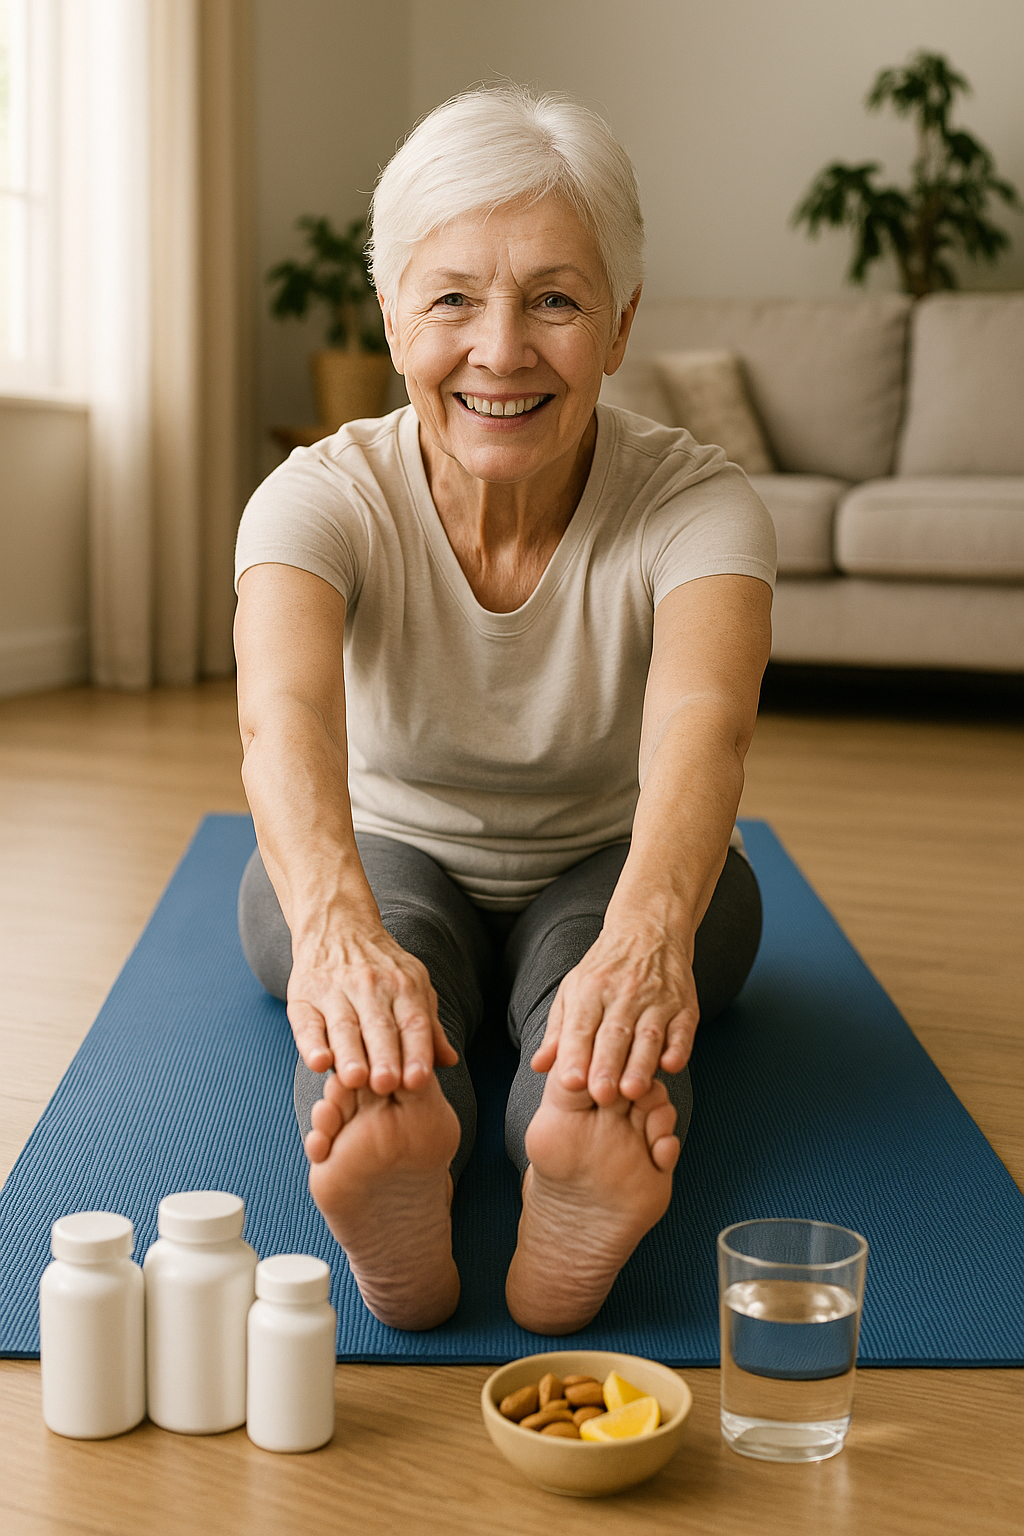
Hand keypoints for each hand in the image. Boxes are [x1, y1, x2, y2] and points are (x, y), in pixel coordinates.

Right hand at [286, 923, 456, 1094]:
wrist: (337, 924)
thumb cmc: (382, 967)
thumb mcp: (414, 986)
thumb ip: (429, 1027)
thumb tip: (450, 1061)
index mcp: (404, 986)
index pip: (413, 1022)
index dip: (416, 1052)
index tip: (418, 1080)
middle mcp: (371, 987)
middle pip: (379, 1027)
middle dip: (384, 1057)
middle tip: (387, 1084)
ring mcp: (335, 990)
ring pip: (344, 1026)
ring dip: (350, 1054)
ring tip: (355, 1078)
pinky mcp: (304, 996)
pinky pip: (307, 1023)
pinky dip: (311, 1043)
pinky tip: (318, 1062)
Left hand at [530, 923, 697, 1105]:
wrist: (649, 929)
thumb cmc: (605, 969)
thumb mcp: (574, 990)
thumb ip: (559, 1032)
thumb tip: (538, 1066)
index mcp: (591, 989)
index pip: (581, 1026)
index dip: (575, 1055)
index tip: (570, 1083)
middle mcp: (624, 993)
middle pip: (614, 1034)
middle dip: (607, 1066)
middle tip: (600, 1095)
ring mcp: (658, 999)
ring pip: (648, 1036)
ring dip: (640, 1064)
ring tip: (632, 1091)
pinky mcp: (685, 1006)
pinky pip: (683, 1030)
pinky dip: (678, 1048)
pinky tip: (670, 1066)